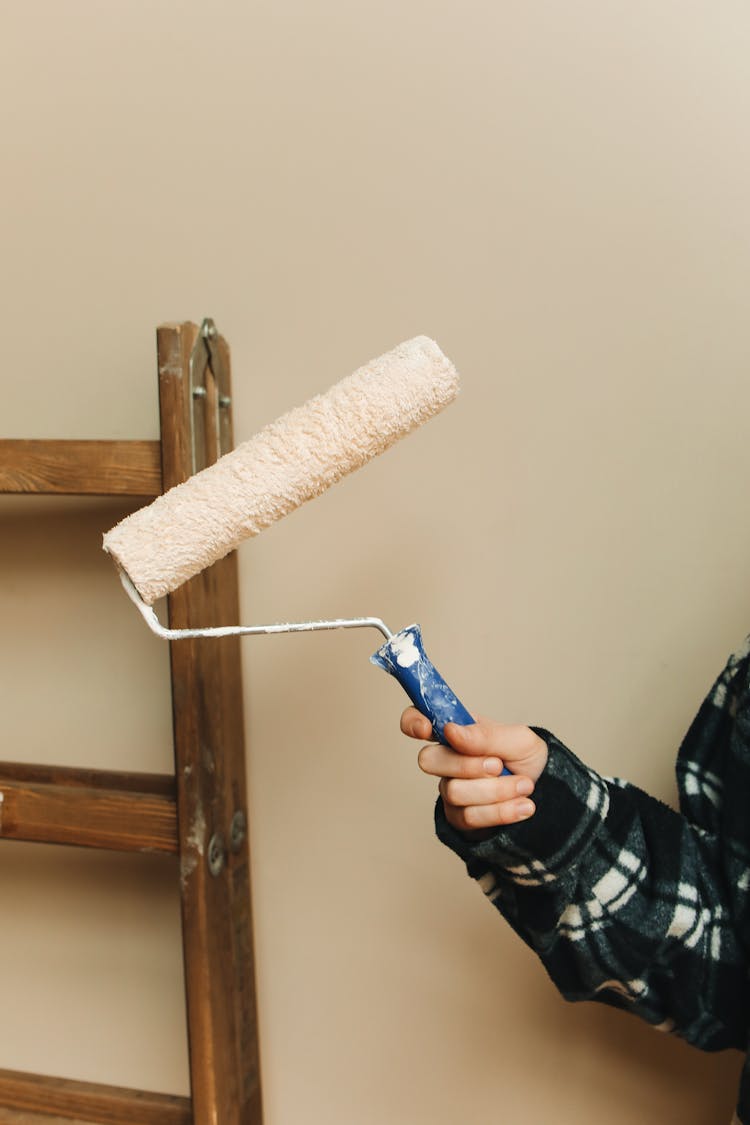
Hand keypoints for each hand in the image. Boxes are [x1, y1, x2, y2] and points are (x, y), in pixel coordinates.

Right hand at [401, 708, 547, 834]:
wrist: (548, 794)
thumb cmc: (527, 759)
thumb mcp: (518, 739)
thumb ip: (485, 735)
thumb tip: (451, 731)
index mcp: (457, 731)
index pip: (417, 719)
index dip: (413, 722)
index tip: (427, 729)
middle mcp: (447, 760)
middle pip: (428, 760)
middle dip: (467, 765)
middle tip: (499, 765)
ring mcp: (450, 789)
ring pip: (454, 791)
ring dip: (496, 790)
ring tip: (524, 786)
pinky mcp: (460, 818)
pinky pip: (469, 817)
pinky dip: (501, 811)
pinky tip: (522, 806)